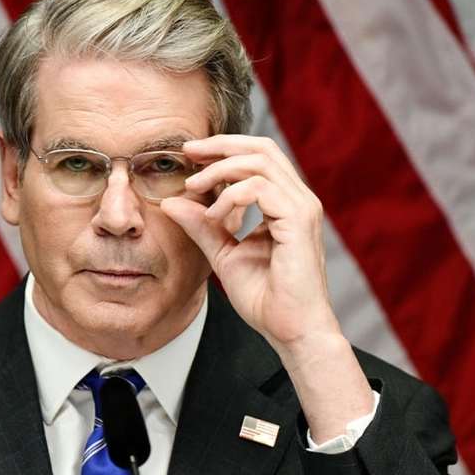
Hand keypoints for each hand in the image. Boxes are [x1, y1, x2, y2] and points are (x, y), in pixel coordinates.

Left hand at [160, 135, 338, 349]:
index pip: (258, 156)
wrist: (291, 330)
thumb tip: (172, 202)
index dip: (224, 149)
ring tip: (193, 187)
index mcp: (285, 202)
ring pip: (260, 161)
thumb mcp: (224, 253)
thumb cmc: (266, 298)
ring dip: (220, 169)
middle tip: (188, 151)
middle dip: (221, 145)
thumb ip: (202, 226)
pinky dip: (230, 195)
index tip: (190, 155)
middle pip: (262, 147)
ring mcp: (302, 207)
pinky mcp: (298, 220)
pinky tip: (213, 215)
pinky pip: (260, 188)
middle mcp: (298, 199)